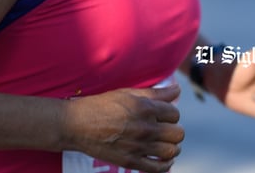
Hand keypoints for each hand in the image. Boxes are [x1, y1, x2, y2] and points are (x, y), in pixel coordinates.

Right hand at [65, 83, 183, 172]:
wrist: (77, 124)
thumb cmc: (101, 105)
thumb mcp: (127, 93)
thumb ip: (154, 92)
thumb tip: (177, 89)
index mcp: (144, 107)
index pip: (174, 114)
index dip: (171, 114)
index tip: (164, 116)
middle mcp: (144, 127)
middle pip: (178, 133)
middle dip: (174, 130)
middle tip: (165, 129)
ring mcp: (138, 146)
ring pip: (171, 151)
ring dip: (172, 147)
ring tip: (166, 144)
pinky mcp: (131, 162)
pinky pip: (159, 168)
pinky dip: (166, 165)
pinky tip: (163, 159)